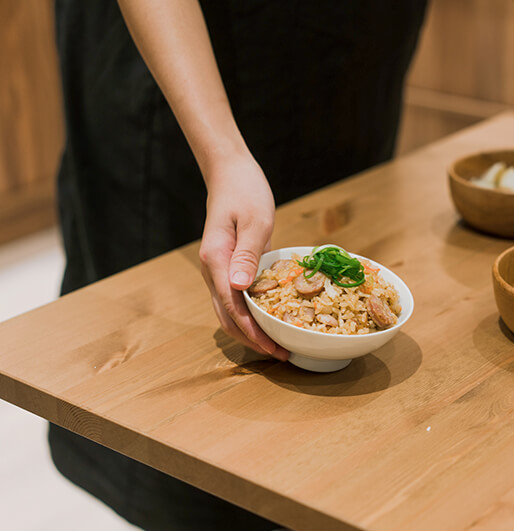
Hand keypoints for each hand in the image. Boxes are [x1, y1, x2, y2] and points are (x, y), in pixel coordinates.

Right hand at [198, 152, 289, 359]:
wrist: (230, 174)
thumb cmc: (246, 192)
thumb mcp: (255, 221)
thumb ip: (248, 254)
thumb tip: (240, 289)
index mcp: (216, 261)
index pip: (232, 308)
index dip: (253, 332)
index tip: (274, 348)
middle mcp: (212, 270)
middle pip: (227, 317)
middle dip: (253, 340)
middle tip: (282, 354)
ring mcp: (217, 270)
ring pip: (229, 311)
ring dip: (251, 331)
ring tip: (278, 343)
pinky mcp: (228, 267)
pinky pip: (236, 299)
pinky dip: (251, 314)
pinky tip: (271, 320)